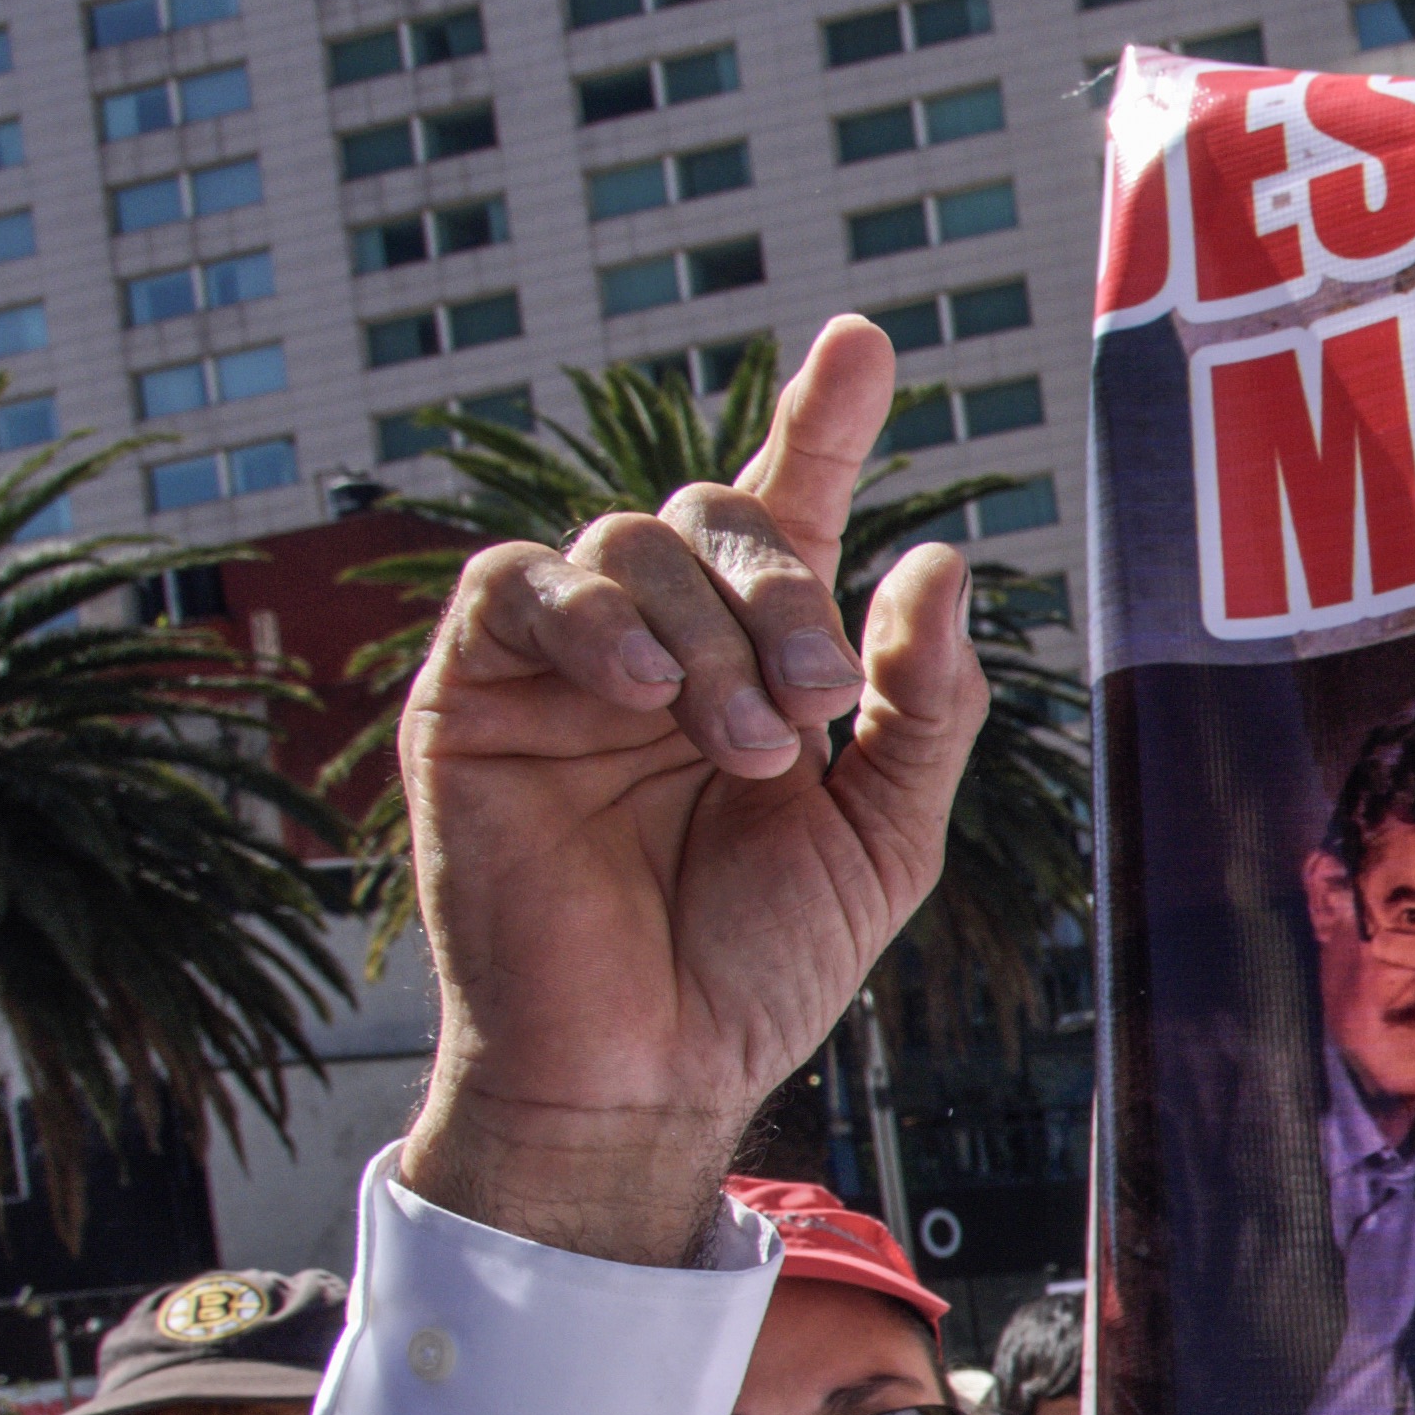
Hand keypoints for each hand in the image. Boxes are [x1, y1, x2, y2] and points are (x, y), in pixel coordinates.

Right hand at [392, 317, 982, 1265]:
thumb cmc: (760, 969)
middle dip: (784, 597)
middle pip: (716, 518)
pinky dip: (589, 619)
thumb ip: (924, 705)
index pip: (791, 508)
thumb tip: (940, 557)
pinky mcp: (474, 696)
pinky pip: (515, 588)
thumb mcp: (886, 838)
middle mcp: (664, 641)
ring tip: (741, 744)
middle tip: (818, 708)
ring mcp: (565, 664)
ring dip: (704, 633)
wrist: (646, 1072)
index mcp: (761, 660)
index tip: (863, 342)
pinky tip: (642, 697)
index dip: (822, 420)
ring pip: (625, 543)